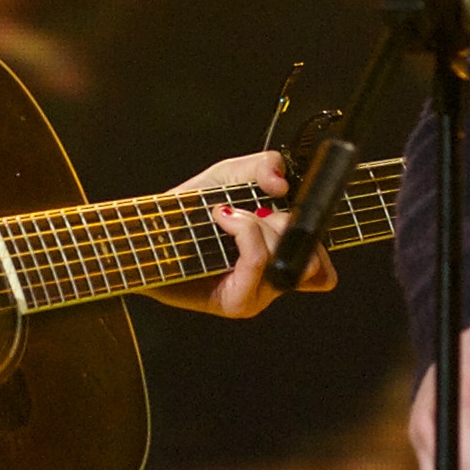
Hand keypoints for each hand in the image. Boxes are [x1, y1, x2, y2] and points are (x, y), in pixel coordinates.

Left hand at [155, 151, 334, 317]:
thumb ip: (264, 166)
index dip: (320, 246)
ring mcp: (256, 297)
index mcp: (278, 261)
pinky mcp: (236, 303)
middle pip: (311, 258)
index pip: (323, 272)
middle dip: (285, 221)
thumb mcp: (230, 175)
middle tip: (253, 209)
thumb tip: (282, 183)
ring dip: (258, 224)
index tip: (298, 213)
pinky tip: (222, 218)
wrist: (146, 232)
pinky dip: (244, 231)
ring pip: (283, 255)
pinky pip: (259, 261)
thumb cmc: (187, 210)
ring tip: (227, 214)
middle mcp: (270, 284)